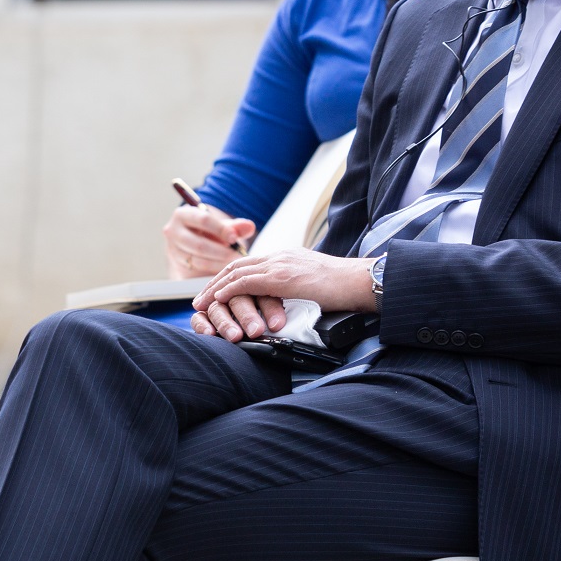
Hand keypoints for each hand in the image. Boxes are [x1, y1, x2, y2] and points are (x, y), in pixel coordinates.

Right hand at [163, 205, 253, 278]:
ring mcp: (173, 251)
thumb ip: (236, 226)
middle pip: (199, 244)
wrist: (195, 246)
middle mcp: (172, 232)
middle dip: (221, 252)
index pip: (203, 220)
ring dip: (219, 264)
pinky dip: (213, 273)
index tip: (234, 238)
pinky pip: (197, 273)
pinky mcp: (177, 268)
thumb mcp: (222, 227)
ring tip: (235, 265)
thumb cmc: (210, 233)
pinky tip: (226, 273)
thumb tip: (249, 226)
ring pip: (198, 261)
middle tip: (238, 256)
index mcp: (182, 215)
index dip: (221, 229)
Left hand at [190, 248, 376, 341]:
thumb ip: (297, 287)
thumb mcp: (314, 283)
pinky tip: (218, 299)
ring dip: (216, 288)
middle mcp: (280, 257)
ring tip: (201, 303)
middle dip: (215, 282)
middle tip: (200, 298)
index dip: (229, 277)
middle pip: (237, 266)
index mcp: (286, 258)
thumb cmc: (345, 287)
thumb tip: (288, 301)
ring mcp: (280, 265)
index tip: (216, 290)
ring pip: (237, 273)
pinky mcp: (283, 278)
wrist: (361, 281)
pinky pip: (247, 283)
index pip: (250, 264)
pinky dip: (228, 291)